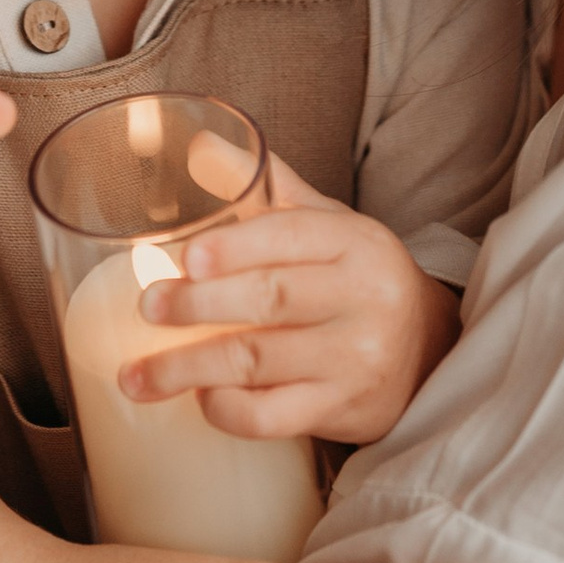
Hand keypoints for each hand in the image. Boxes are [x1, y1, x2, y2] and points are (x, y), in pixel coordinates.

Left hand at [120, 157, 458, 444]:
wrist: (427, 351)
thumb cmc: (356, 278)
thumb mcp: (326, 222)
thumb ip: (265, 186)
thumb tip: (197, 145)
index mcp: (355, 242)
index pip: (291, 236)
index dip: (234, 247)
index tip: (185, 258)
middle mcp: (363, 299)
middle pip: (271, 299)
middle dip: (199, 305)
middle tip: (148, 307)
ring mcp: (355, 359)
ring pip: (261, 363)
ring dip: (189, 368)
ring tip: (136, 374)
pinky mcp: (343, 409)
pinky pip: (273, 417)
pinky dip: (228, 409)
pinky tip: (200, 398)